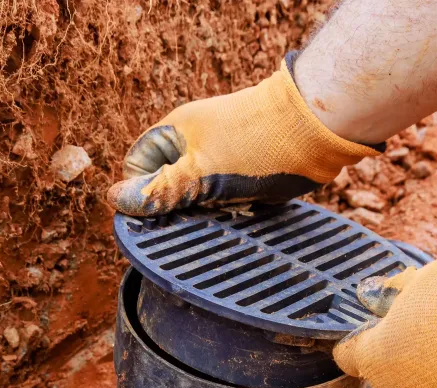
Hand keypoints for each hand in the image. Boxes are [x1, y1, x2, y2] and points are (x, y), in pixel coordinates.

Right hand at [107, 58, 376, 215]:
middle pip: (169, 187)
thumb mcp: (200, 173)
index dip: (143, 193)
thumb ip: (160, 190)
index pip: (137, 168)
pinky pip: (228, 198)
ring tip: (234, 206)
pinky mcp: (247, 170)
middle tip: (204, 211)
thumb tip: (116, 200)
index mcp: (174, 133)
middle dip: (183, 207)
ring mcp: (222, 156)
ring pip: (200, 197)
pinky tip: (249, 208)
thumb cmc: (258, 143)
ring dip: (212, 211)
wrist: (319, 128)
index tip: (163, 210)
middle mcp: (195, 143)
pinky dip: (235, 208)